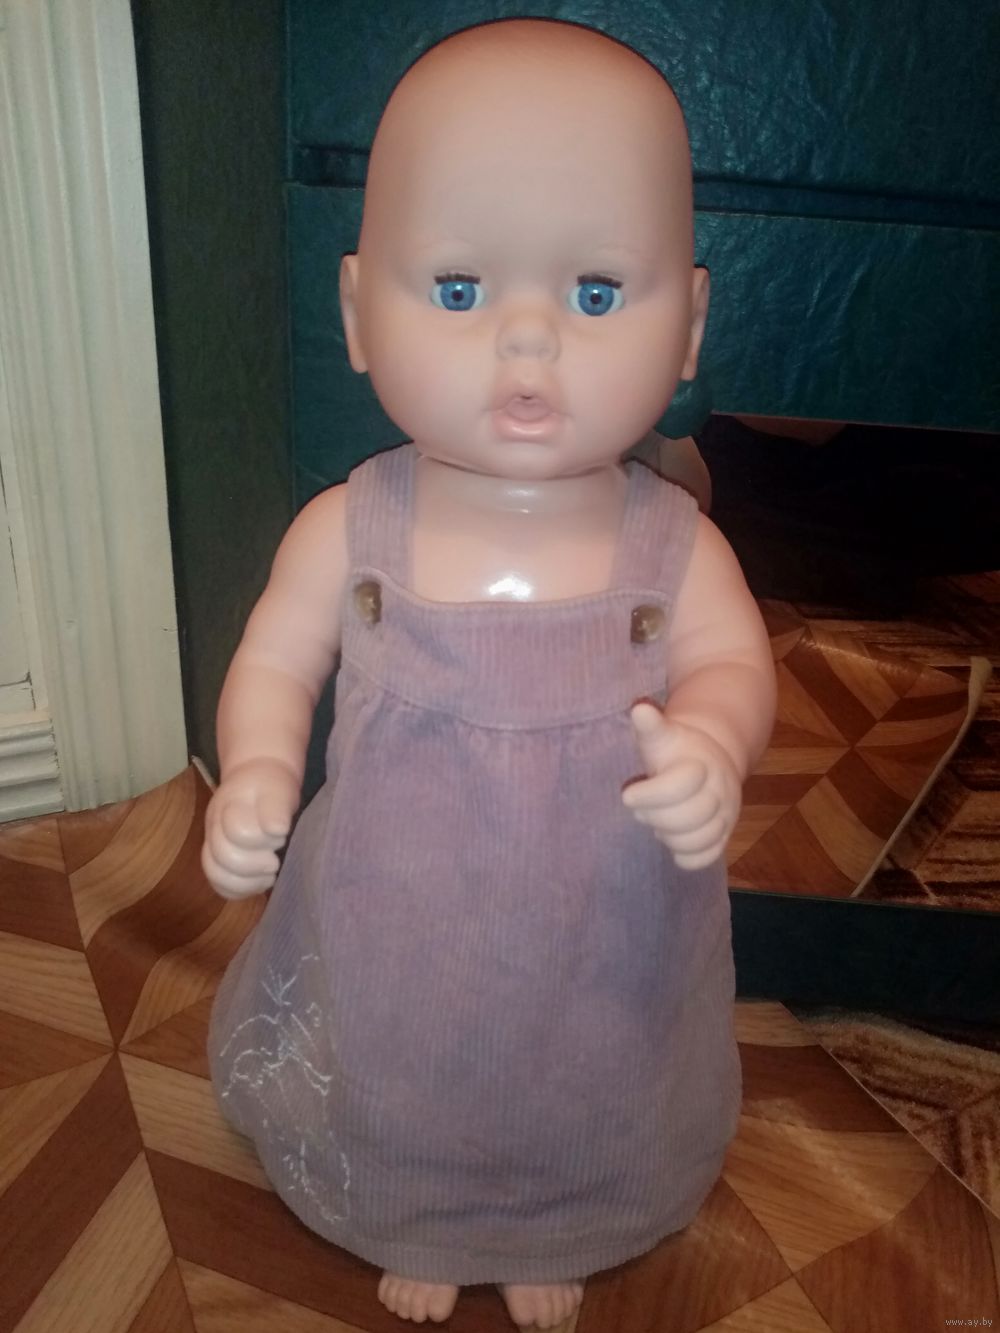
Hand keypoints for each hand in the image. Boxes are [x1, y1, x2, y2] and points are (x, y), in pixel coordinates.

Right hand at [201, 759, 299, 898]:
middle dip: (255, 863)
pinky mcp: (217, 860)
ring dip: (247, 882)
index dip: (263, 839)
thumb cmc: (272, 788)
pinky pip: (219, 884)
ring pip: (216, 873)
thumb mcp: (279, 789)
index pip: (239, 831)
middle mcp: (215, 825)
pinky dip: (240, 890)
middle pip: (224, 856)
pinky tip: (260, 883)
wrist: (257, 781)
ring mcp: (212, 843)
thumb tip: (277, 828)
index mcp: (230, 804)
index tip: (281, 833)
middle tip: (275, 859)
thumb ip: (276, 807)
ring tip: (269, 876)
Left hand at [623, 702, 741, 870]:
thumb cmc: (676, 751)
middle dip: (656, 817)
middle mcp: (720, 790)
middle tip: (640, 810)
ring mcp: (725, 815)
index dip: (648, 795)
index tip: (626, 796)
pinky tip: (672, 841)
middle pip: (688, 816)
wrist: (709, 762)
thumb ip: (651, 726)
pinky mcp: (724, 835)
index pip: (678, 785)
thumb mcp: (663, 735)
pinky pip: (708, 856)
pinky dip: (686, 856)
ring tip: (656, 822)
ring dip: (669, 836)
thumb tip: (639, 710)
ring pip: (698, 839)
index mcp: (702, 764)